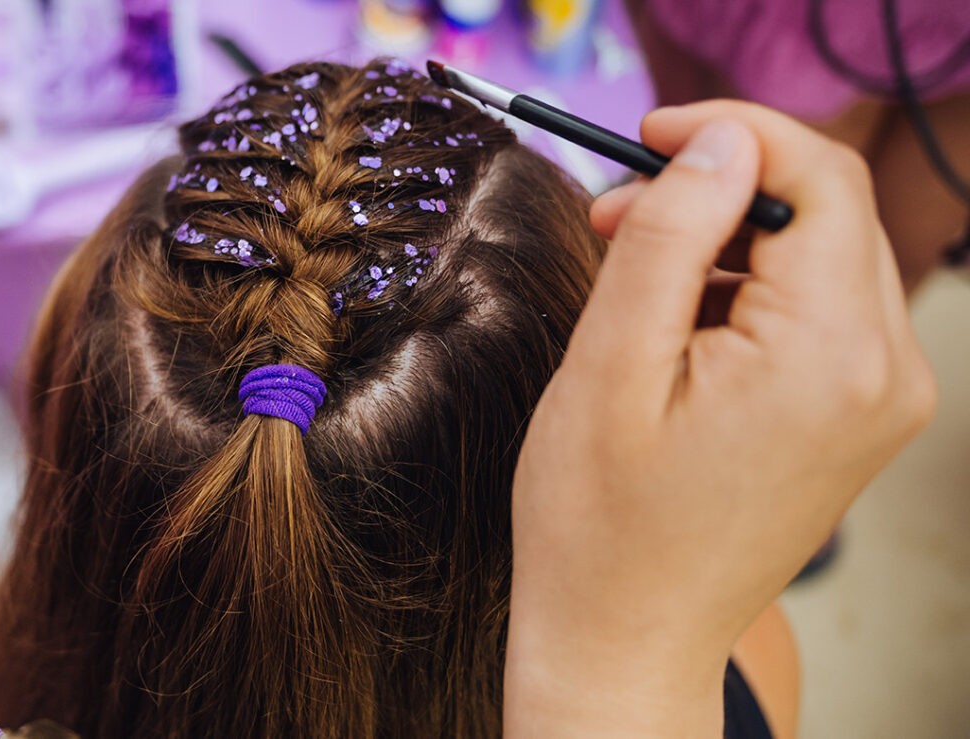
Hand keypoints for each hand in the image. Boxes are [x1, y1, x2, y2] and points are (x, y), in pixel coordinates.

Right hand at [505, 102, 936, 735]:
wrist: (626, 639)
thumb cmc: (600, 526)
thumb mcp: (609, 366)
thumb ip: (666, 238)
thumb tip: (716, 146)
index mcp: (827, 358)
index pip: (818, 181)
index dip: (733, 136)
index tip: (648, 134)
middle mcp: (884, 374)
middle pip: (827, 212)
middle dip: (721, 189)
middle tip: (614, 211)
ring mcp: (883, 399)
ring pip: (821, 255)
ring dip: (728, 239)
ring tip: (629, 272)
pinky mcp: (861, 414)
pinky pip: (820, 309)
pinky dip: (748, 289)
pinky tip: (673, 324)